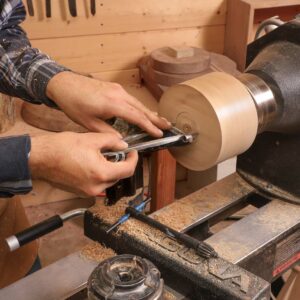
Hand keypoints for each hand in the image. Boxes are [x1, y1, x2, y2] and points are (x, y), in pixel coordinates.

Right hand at [29, 132, 137, 195]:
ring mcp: (88, 192)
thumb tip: (123, 145)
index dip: (133, 160)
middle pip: (118, 177)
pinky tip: (93, 163)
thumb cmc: (61, 148)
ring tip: (103, 156)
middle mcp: (96, 187)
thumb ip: (112, 141)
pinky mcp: (81, 192)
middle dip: (121, 164)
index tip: (133, 152)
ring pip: (108, 181)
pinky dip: (100, 175)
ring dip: (110, 169)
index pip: (127, 170)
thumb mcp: (92, 139)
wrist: (40, 158)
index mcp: (101, 174)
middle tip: (118, 151)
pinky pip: (97, 185)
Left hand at [46, 72, 170, 136]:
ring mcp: (118, 89)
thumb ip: (107, 132)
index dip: (149, 127)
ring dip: (149, 112)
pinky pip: (131, 99)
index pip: (137, 117)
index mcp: (113, 104)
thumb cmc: (73, 104)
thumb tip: (121, 140)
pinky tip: (142, 111)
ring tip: (160, 120)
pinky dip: (139, 107)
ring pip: (138, 103)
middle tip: (168, 126)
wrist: (63, 83)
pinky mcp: (114, 87)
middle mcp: (119, 95)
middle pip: (142, 109)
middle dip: (156, 118)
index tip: (159, 134)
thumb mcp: (88, 123)